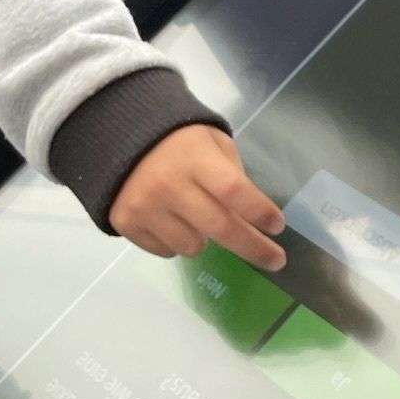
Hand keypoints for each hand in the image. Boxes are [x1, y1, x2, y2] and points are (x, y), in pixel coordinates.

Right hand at [109, 126, 285, 268]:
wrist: (120, 138)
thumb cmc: (179, 141)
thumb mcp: (213, 142)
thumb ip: (233, 175)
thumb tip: (251, 217)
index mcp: (195, 157)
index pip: (234, 191)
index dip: (259, 212)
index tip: (278, 227)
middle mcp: (169, 185)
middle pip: (220, 227)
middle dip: (254, 248)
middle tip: (277, 260)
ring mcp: (145, 207)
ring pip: (193, 247)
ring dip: (206, 239)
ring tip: (197, 216)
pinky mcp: (126, 224)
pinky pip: (166, 251)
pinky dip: (176, 242)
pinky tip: (171, 219)